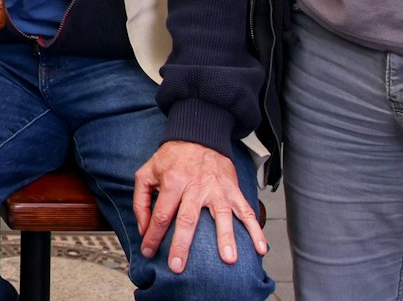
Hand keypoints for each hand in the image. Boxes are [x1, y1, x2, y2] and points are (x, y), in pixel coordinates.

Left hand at [133, 141, 267, 274]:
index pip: (160, 215)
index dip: (153, 236)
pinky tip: (260, 248)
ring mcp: (217, 190)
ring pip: (222, 216)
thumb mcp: (147, 173)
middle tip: (178, 266)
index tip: (148, 252)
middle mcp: (195, 187)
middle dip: (182, 245)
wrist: (199, 137)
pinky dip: (256, 230)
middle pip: (188, 219)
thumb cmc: (172, 159)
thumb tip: (143, 228)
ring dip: (226, 238)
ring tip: (228, 259)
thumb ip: (141, 200)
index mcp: (173, 182)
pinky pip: (247, 211)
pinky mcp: (233, 191)